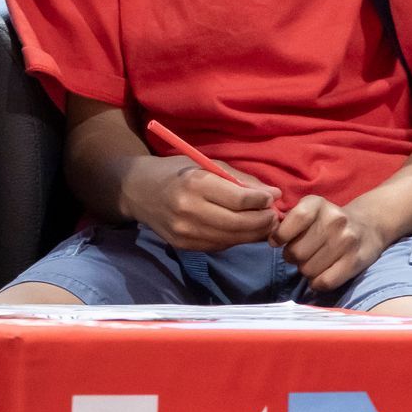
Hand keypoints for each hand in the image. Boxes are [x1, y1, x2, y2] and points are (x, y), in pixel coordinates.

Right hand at [123, 155, 277, 252]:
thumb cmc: (175, 172)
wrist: (137, 191)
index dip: (262, 201)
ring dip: (255, 233)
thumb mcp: (205, 164)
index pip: (240, 200)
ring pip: (233, 238)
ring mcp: (186, 232)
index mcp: (195, 184)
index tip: (272, 197)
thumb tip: (273, 194)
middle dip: (264, 221)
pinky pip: (220, 245)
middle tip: (274, 215)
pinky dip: (237, 239)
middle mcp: (190, 210)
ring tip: (264, 224)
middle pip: (240, 223)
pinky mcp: (185, 246)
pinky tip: (244, 230)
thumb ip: (239, 180)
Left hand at [271, 195, 390, 292]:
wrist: (369, 226)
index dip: (280, 236)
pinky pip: (324, 282)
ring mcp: (347, 240)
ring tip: (315, 262)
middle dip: (293, 257)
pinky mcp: (356, 261)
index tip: (277, 242)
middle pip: (296, 252)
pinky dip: (317, 283)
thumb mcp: (310, 211)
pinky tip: (321, 276)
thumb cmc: (328, 222)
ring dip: (306, 270)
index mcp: (317, 204)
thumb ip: (288, 221)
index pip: (293, 221)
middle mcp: (334, 219)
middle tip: (301, 254)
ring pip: (308, 270)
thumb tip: (272, 240)